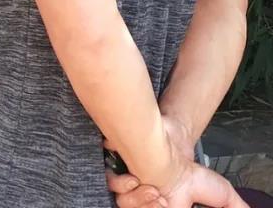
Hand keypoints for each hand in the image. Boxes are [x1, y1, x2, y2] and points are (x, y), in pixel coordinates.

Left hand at [106, 117, 247, 207]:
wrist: (175, 139)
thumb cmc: (191, 170)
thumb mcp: (218, 193)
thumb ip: (231, 206)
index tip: (166, 205)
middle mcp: (142, 202)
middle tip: (158, 198)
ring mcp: (128, 188)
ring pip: (122, 203)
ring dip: (135, 199)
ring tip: (148, 188)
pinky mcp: (115, 171)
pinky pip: (108, 184)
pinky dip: (119, 184)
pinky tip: (133, 177)